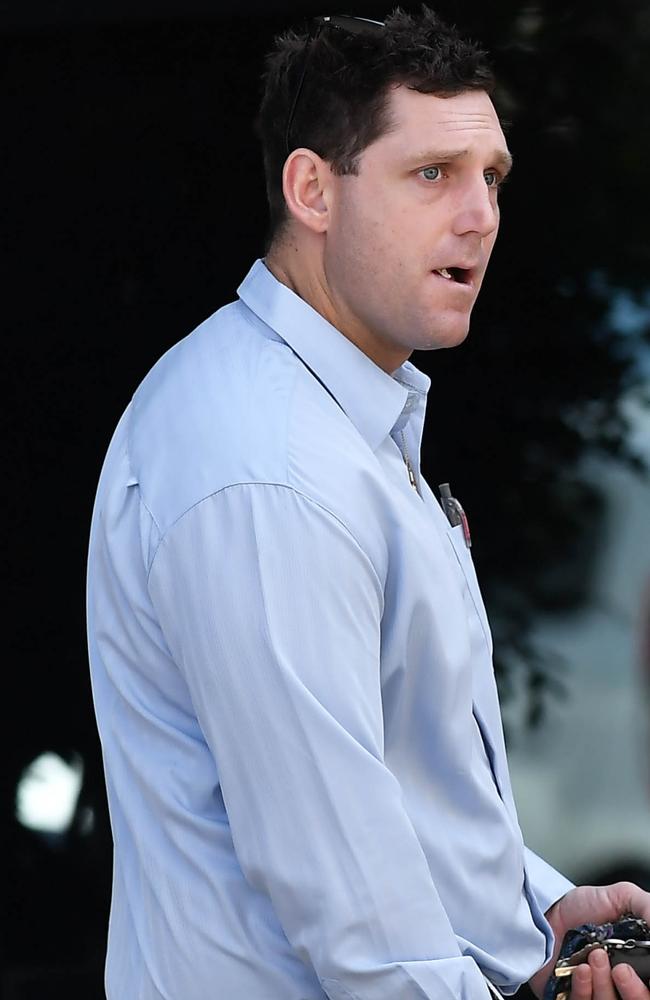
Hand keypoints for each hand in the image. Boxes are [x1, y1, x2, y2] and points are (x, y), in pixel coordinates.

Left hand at [528, 882, 649, 999]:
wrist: (546, 912)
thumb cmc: (583, 907)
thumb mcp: (623, 896)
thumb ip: (647, 908)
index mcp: (638, 966)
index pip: (649, 987)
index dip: (647, 984)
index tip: (648, 970)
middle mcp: (621, 984)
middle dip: (635, 992)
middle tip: (621, 970)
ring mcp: (598, 993)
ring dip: (604, 985)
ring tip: (594, 956)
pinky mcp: (574, 999)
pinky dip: (584, 990)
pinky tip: (581, 970)